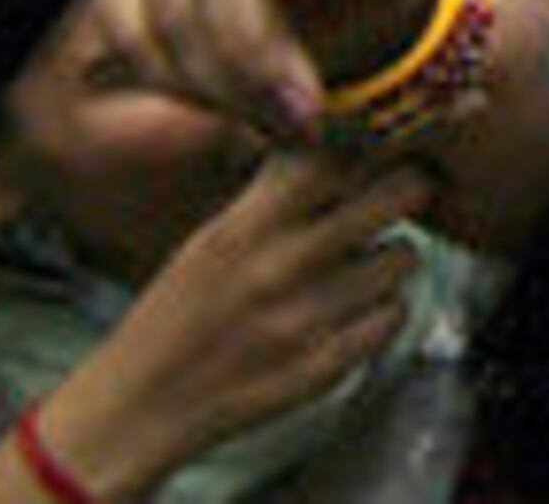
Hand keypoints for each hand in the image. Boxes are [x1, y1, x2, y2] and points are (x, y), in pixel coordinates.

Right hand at [50, 149, 434, 485]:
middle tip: (395, 196)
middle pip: (399, 193)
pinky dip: (382, 310)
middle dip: (406, 189)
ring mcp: (307, 318)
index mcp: (246, 225)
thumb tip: (342, 144)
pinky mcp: (326, 366)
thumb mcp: (213, 239)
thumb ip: (275, 195)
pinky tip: (353, 311)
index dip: (371, 142)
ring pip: (405, 255)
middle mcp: (281, 266)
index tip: (378, 145)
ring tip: (364, 263)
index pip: (338, 154)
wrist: (142, 406)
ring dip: (392, 257)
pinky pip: (393, 314)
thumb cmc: (178, 314)